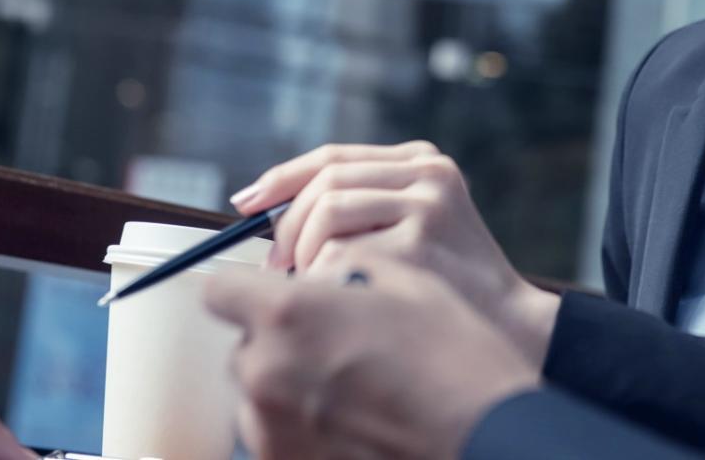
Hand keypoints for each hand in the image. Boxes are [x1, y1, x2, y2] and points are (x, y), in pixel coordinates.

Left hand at [204, 252, 539, 459]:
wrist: (482, 437)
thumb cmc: (451, 357)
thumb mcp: (402, 279)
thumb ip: (340, 267)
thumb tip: (316, 272)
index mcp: (289, 314)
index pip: (222, 289)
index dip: (248, 287)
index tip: (273, 291)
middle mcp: (266, 371)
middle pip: (246, 342)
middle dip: (280, 336)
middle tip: (336, 338)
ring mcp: (270, 426)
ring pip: (259, 387)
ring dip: (290, 378)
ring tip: (351, 379)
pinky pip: (274, 428)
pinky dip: (301, 418)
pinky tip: (352, 412)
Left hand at [231, 140, 559, 363]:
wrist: (503, 323)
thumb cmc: (443, 283)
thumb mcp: (410, 225)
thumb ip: (361, 206)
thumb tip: (269, 211)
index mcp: (423, 160)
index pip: (333, 157)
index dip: (281, 178)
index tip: (244, 203)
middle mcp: (427, 172)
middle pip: (326, 181)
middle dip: (288, 224)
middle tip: (276, 265)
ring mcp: (426, 204)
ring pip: (329, 210)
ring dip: (304, 251)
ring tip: (306, 283)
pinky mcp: (419, 242)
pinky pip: (340, 250)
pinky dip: (323, 274)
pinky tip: (333, 295)